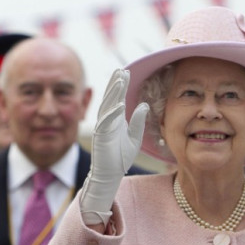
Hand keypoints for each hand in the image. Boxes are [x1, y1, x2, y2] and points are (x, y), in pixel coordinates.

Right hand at [80, 68, 147, 225]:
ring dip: (113, 93)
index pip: (118, 98)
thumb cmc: (120, 157)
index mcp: (115, 120)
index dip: (121, 86)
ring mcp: (103, 128)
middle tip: (121, 70)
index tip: (125, 72)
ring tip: (119, 80)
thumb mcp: (134, 137)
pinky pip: (106, 122)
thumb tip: (144, 104)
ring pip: (107, 106)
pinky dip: (112, 113)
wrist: (110, 175)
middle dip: (115, 84)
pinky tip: (119, 104)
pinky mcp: (101, 137)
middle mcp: (108, 121)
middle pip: (111, 98)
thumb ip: (138, 121)